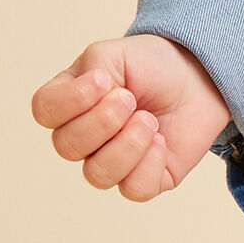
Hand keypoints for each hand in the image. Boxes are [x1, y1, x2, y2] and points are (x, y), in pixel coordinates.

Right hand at [31, 35, 232, 201]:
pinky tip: (161, 141)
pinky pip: (133, 189)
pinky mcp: (142, 180)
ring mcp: (110, 161)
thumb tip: (93, 103)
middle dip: (104, 120)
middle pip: (67, 146)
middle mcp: (84, 136)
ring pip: (97, 174)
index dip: (70, 100)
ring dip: (127, 144)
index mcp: (69, 102)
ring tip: (149, 120)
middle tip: (131, 99)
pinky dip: (149, 163)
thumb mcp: (115, 53)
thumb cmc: (152, 65)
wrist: (199, 76)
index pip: (44, 111)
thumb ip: (91, 70)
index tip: (104, 81)